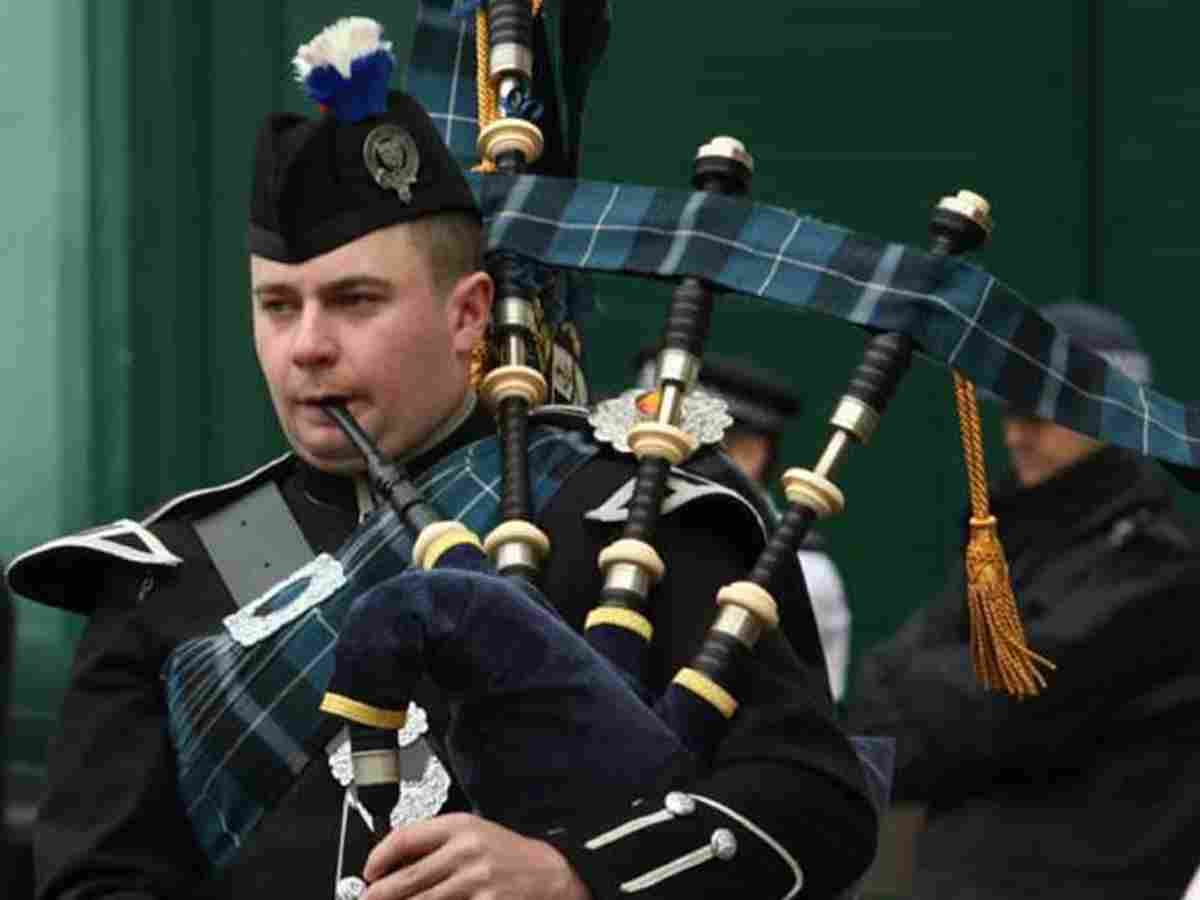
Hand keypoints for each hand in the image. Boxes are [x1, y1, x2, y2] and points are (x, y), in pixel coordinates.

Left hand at [362, 812, 591, 899]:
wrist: (550, 875)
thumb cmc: (507, 856)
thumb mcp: (471, 834)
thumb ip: (433, 844)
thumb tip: (388, 865)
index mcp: (460, 827)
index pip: (404, 839)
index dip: (377, 859)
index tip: (368, 873)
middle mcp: (466, 853)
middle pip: (403, 881)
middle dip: (377, 897)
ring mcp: (476, 883)